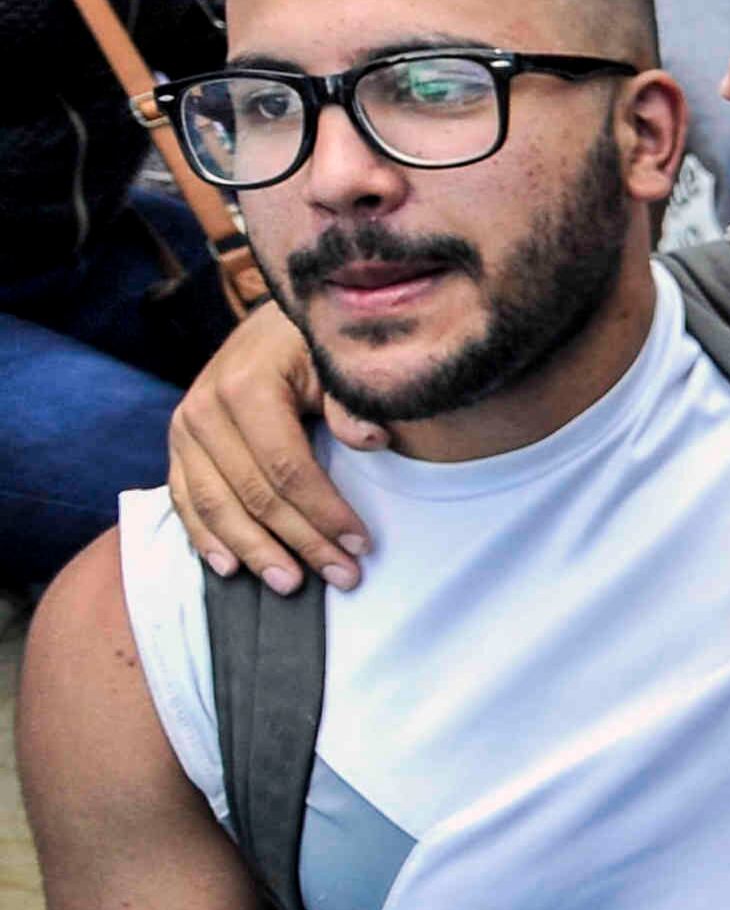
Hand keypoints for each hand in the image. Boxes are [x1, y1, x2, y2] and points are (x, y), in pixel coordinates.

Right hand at [165, 304, 379, 594]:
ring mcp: (185, 430)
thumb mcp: (338, 360)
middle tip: (343, 577)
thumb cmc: (316, 345)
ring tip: (291, 585)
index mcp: (247, 386)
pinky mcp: (178, 446)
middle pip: (253, 494)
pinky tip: (230, 568)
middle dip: (301, 541)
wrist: (274, 323)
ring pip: (216, 506)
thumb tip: (372, 439)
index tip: (362, 544)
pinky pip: (185, 500)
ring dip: (254, 551)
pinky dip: (206, 537)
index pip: (287, 467)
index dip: (324, 511)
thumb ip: (351, 399)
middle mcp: (204, 409)